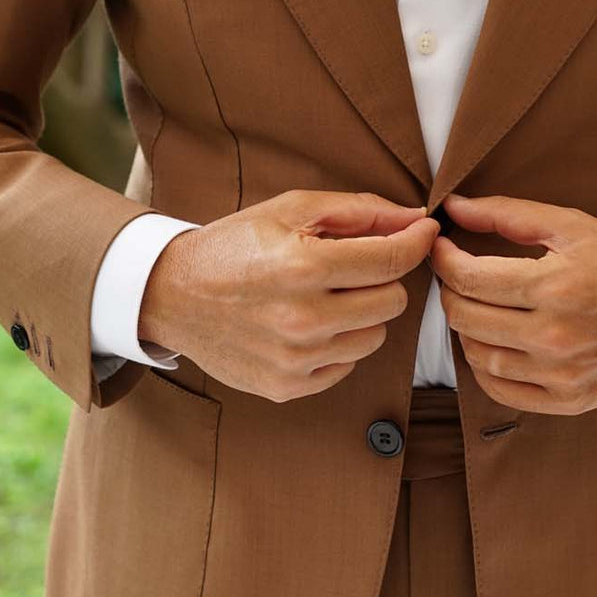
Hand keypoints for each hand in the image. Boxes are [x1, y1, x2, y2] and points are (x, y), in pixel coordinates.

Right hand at [138, 189, 438, 401]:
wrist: (171, 295)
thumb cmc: (235, 245)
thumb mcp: (291, 210)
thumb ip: (359, 211)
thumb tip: (417, 220)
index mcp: (304, 266)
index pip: (392, 260)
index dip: (417, 242)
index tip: (424, 233)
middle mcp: (302, 318)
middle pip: (393, 302)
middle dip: (380, 279)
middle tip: (349, 267)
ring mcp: (295, 358)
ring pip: (374, 336)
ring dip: (361, 314)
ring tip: (324, 297)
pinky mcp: (287, 387)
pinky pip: (346, 366)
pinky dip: (336, 344)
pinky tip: (306, 325)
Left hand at [430, 192, 596, 412]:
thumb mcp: (574, 226)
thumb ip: (508, 214)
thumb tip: (454, 208)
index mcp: (555, 286)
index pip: (468, 278)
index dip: (443, 259)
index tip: (441, 247)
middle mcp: (555, 336)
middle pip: (465, 317)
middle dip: (450, 290)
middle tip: (457, 274)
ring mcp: (561, 375)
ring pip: (477, 356)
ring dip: (465, 328)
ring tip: (476, 305)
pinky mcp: (568, 401)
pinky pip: (501, 391)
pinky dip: (484, 367)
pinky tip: (492, 343)